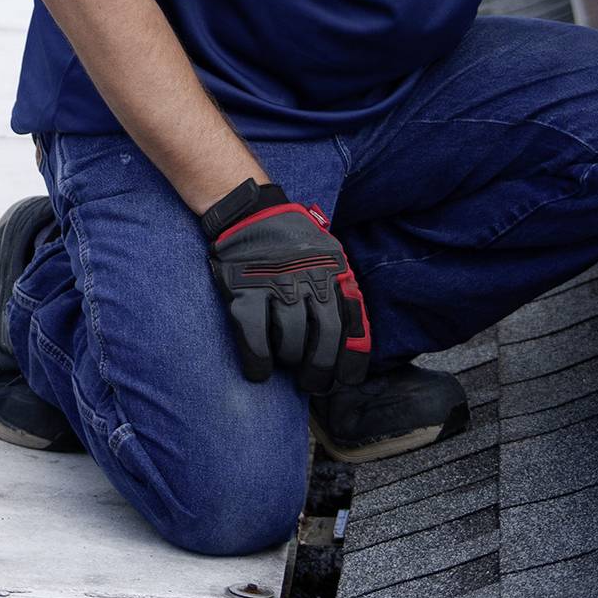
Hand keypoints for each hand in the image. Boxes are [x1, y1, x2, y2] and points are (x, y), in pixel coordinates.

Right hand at [197, 181, 371, 393]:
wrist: (251, 212)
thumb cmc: (294, 242)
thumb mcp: (330, 258)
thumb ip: (342, 292)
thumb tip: (351, 343)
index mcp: (335, 274)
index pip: (353, 325)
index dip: (351, 360)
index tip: (345, 380)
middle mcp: (309, 280)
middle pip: (325, 338)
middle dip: (320, 370)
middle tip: (312, 384)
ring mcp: (275, 284)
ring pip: (291, 340)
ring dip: (290, 362)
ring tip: (286, 365)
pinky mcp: (243, 290)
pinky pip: (254, 336)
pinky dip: (258, 361)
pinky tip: (259, 371)